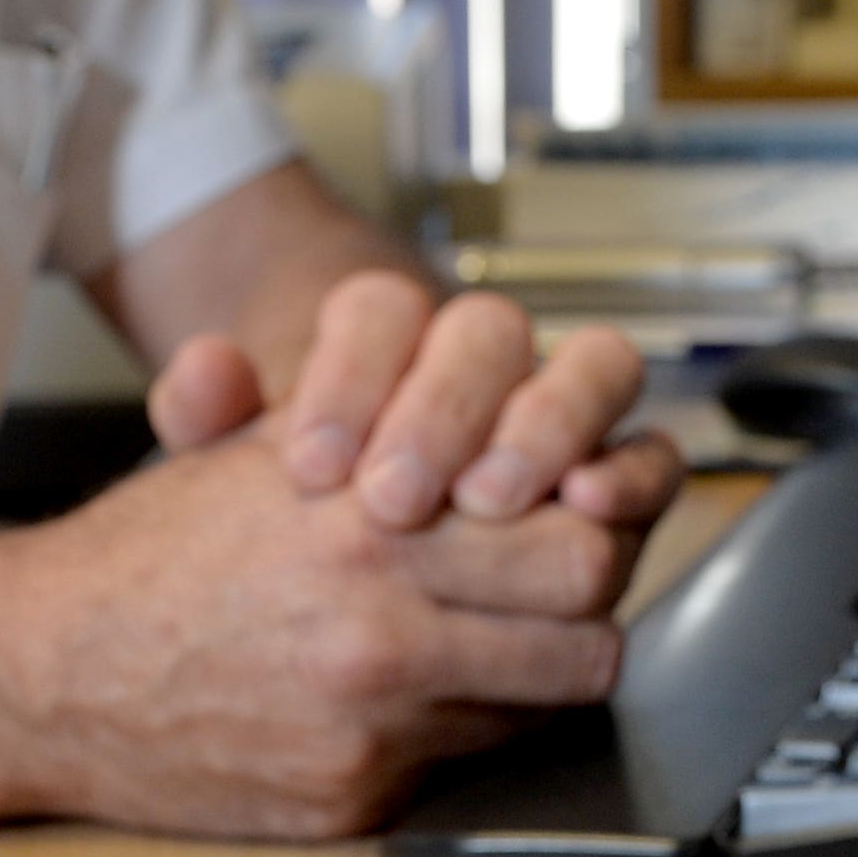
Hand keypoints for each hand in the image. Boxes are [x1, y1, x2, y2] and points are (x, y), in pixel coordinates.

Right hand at [0, 421, 649, 840]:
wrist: (42, 674)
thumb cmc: (152, 556)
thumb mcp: (265, 453)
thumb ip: (391, 431)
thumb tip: (515, 431)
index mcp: (368, 522)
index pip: (576, 532)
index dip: (588, 521)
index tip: (570, 515)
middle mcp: (380, 627)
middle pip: (589, 621)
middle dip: (586, 600)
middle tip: (556, 588)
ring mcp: (372, 726)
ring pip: (546, 702)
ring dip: (536, 672)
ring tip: (492, 643)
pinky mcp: (355, 798)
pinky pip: (467, 763)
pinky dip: (456, 731)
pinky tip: (409, 700)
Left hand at [145, 270, 683, 530]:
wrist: (379, 547)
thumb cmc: (308, 499)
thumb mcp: (234, 460)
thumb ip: (209, 415)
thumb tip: (204, 373)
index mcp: (392, 333)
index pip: (379, 309)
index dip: (350, 377)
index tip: (313, 467)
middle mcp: (487, 360)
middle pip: (489, 332)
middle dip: (444, 412)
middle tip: (395, 498)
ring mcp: (565, 412)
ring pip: (594, 367)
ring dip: (545, 426)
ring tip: (489, 500)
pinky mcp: (624, 478)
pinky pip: (653, 453)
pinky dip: (633, 471)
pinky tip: (591, 506)